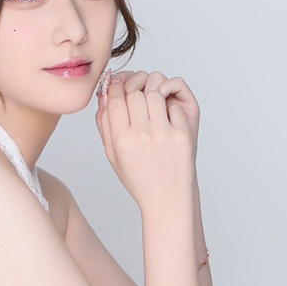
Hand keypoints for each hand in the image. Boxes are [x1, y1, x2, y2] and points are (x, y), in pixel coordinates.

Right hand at [94, 69, 200, 210]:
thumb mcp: (113, 155)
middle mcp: (141, 135)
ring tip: (152, 109)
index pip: (115, 100)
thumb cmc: (139, 178)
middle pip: (134, 93)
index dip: (116, 89)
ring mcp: (163, 134)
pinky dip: (170, 109)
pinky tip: (166, 121)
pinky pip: (173, 106)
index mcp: (121, 140)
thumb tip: (104, 96)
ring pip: (154, 94)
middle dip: (134, 92)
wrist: (167, 197)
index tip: (118, 88)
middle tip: (136, 100)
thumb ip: (105, 125)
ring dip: (152, 97)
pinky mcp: (182, 134)